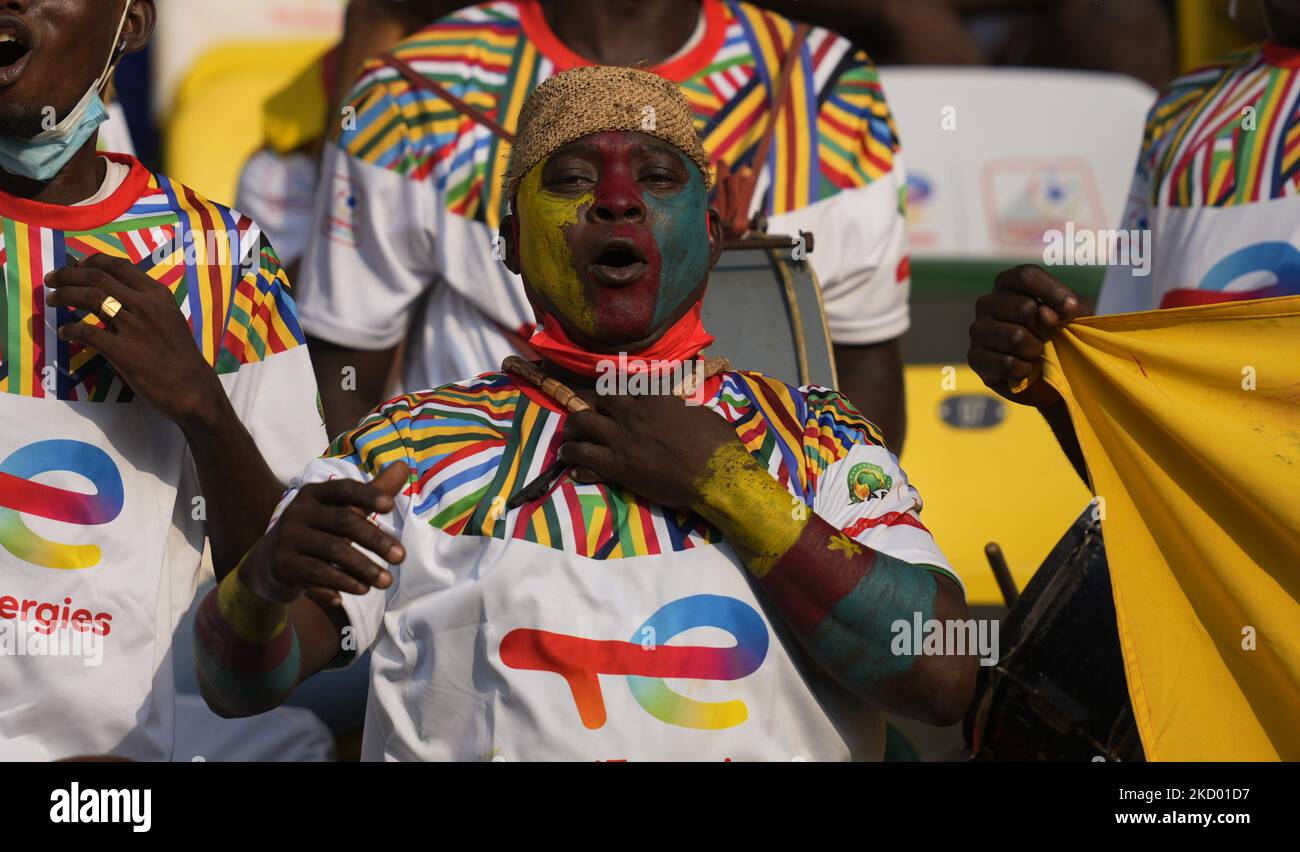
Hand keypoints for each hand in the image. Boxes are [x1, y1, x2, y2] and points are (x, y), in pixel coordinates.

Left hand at [44, 254, 224, 426]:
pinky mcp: (124, 351)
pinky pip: (87, 332)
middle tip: (52, 280)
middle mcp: (146, 305)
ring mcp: (135, 327)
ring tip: (52, 300)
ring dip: (64, 295)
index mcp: (158, 295)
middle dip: (68, 274)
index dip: (90, 262)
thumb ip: (145, 306)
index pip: (118, 266)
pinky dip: (71, 330)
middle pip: (97, 277)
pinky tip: (65, 333)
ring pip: (90, 297)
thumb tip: (113, 298)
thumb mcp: (169, 320)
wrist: (194, 390)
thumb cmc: (181, 357)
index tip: (76, 267)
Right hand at [240, 462, 409, 605]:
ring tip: (386, 581)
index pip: (343, 489)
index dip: (367, 494)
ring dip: (363, 567)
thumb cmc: (318, 531)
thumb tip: (403, 465)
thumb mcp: (341, 510)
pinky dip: (341, 583)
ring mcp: (288, 537)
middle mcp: (298, 511)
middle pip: (343, 521)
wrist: (270, 562)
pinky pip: (316, 574)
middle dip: (375, 539)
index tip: (390, 506)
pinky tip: (361, 590)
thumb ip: (372, 492)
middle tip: (401, 557)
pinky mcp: (283, 564)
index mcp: (314, 494)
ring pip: (332, 550)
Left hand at [558, 392, 737, 508]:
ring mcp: (622, 439)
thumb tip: (679, 406)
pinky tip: (571, 466)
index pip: (623, 383)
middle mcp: (632, 413)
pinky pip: (585, 459)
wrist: (716, 476)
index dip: (611, 389)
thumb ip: (680, 406)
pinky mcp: (618, 466)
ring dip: (571, 433)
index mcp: (654, 396)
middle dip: (583, 405)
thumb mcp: (700, 413)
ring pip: (582, 427)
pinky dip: (576, 462)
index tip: (605, 394)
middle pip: (594, 400)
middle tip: (580, 413)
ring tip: (567, 440)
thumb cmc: (718, 444)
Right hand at [968, 264, 1085, 407]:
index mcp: (1007, 285)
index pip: (1026, 276)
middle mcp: (987, 303)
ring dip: (1035, 350)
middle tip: (1047, 339)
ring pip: (1016, 337)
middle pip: (1024, 307)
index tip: (1070, 307)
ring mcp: (978, 330)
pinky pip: (1006, 363)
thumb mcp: (1075, 314)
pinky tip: (1025, 369)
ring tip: (1035, 354)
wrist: (1045, 375)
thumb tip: (1044, 314)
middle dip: (1045, 329)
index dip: (1051, 290)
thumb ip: (1069, 306)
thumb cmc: (1058, 334)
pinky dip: (1024, 370)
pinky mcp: (975, 357)